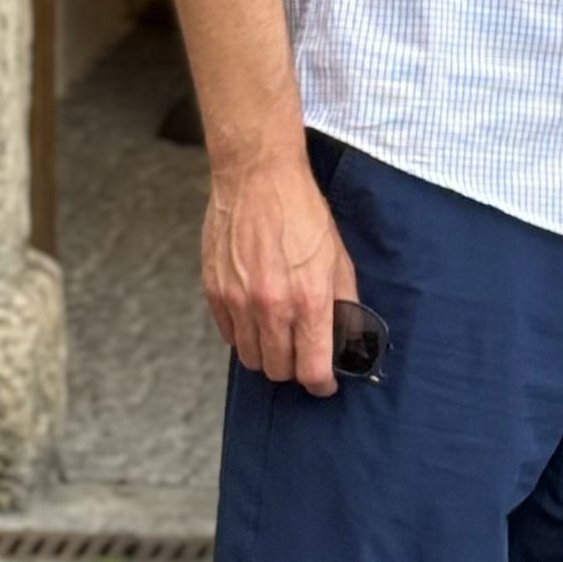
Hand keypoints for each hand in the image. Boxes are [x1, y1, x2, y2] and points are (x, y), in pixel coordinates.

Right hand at [202, 151, 357, 394]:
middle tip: (302, 356)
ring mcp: (238, 301)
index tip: (324, 382)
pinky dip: (243, 335)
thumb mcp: (338, 259)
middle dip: (294, 370)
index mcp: (308, 300)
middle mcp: (270, 307)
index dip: (321, 384)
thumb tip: (348, 337)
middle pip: (278, 370)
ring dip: (267, 355)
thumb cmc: (301, 213)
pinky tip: (256, 318)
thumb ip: (343, 304)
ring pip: (250, 358)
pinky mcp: (214, 291)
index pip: (312, 369)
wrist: (258, 178)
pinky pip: (228, 334)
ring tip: (279, 337)